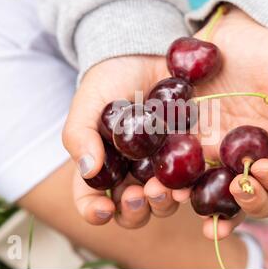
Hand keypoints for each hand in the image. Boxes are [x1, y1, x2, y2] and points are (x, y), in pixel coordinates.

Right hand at [64, 57, 179, 227]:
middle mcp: (130, 173)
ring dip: (160, 203)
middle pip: (130, 210)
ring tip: (162, 189)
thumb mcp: (88, 103)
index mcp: (102, 166)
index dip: (94, 211)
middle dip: (133, 211)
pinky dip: (186, 188)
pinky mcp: (184, 156)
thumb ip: (80, 134)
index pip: (90, 200)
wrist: (144, 56)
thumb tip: (88, 170)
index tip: (103, 209)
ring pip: (160, 202)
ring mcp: (158, 167)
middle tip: (137, 197)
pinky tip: (186, 184)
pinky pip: (187, 181)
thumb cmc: (110, 80)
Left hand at [174, 7, 267, 238]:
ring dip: (211, 208)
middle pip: (262, 199)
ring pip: (223, 198)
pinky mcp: (193, 148)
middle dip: (250, 203)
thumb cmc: (261, 51)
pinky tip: (169, 189)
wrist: (223, 40)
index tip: (260, 167)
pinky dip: (181, 189)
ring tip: (192, 201)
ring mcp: (222, 156)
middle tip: (235, 189)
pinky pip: (189, 176)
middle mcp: (253, 158)